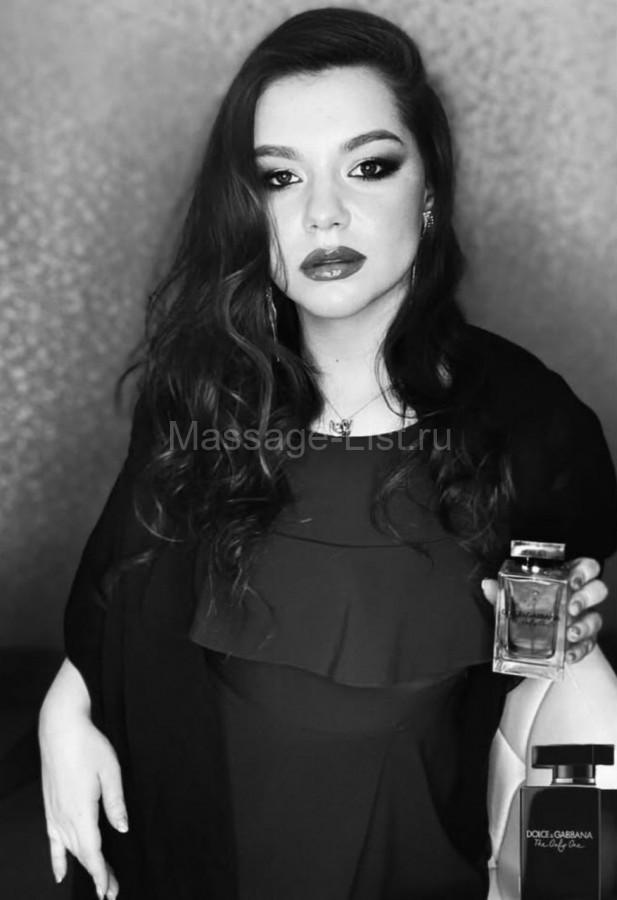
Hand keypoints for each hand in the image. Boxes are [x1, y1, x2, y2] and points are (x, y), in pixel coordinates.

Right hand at [39, 710, 125, 899]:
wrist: (60, 728)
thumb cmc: (88, 745)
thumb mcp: (110, 771)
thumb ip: (116, 803)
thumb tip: (122, 830)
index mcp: (81, 811)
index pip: (92, 853)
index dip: (101, 874)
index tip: (108, 891)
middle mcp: (64, 817)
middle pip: (82, 855)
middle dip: (97, 874)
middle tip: (110, 891)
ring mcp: (54, 813)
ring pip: (69, 850)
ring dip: (83, 867)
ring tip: (98, 881)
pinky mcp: (49, 807)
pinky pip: (52, 840)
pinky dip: (57, 859)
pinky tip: (60, 873)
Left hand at [481, 556, 606, 664]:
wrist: (537, 639)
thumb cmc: (533, 610)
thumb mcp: (517, 600)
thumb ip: (503, 592)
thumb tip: (487, 584)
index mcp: (567, 581)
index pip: (586, 567)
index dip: (585, 571)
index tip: (573, 579)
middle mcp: (580, 598)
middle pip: (598, 590)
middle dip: (587, 597)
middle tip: (572, 607)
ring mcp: (585, 620)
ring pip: (596, 618)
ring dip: (585, 626)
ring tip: (570, 633)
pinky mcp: (585, 641)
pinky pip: (589, 645)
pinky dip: (579, 650)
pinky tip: (568, 654)